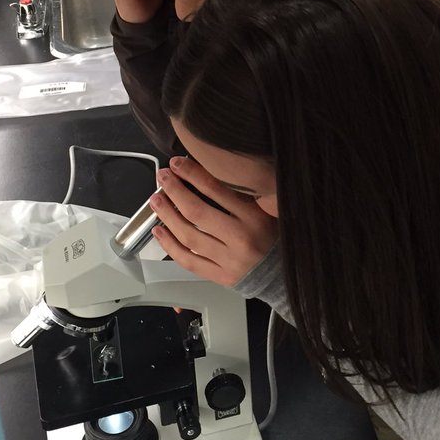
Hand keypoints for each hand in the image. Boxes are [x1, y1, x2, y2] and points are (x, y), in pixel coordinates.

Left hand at [149, 157, 278, 287]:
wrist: (283, 273)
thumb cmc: (273, 237)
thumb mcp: (265, 210)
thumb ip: (242, 194)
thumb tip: (205, 172)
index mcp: (254, 217)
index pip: (216, 190)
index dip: (192, 173)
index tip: (178, 163)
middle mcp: (240, 238)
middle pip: (196, 212)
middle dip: (174, 191)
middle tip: (163, 177)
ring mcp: (228, 260)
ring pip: (188, 236)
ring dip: (167, 216)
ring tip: (156, 200)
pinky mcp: (220, 276)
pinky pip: (188, 260)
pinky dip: (170, 245)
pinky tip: (159, 231)